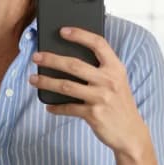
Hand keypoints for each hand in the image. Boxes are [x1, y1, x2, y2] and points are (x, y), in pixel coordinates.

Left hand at [27, 25, 147, 154]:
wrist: (131, 133)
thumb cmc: (120, 105)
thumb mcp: (117, 82)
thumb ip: (102, 70)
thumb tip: (71, 61)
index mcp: (115, 68)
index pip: (98, 44)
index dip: (80, 35)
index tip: (63, 31)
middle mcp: (108, 81)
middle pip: (74, 65)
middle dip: (51, 59)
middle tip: (36, 57)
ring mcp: (101, 98)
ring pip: (66, 86)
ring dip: (46, 82)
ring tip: (33, 79)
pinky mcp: (93, 115)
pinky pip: (69, 108)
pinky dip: (56, 107)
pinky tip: (48, 106)